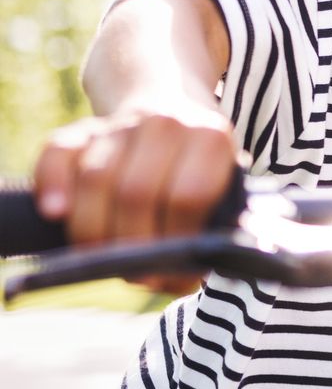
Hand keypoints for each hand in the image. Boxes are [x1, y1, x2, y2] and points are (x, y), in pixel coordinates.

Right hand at [34, 100, 242, 292]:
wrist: (172, 113)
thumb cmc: (200, 172)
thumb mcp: (221, 193)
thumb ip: (211, 228)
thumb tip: (183, 274)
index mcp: (211, 139)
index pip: (187, 197)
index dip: (173, 241)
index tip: (167, 270)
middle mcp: (167, 124)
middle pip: (136, 193)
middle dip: (129, 245)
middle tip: (132, 274)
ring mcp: (122, 123)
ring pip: (95, 179)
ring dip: (91, 231)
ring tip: (100, 259)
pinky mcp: (81, 129)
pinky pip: (57, 153)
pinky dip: (52, 185)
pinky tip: (54, 214)